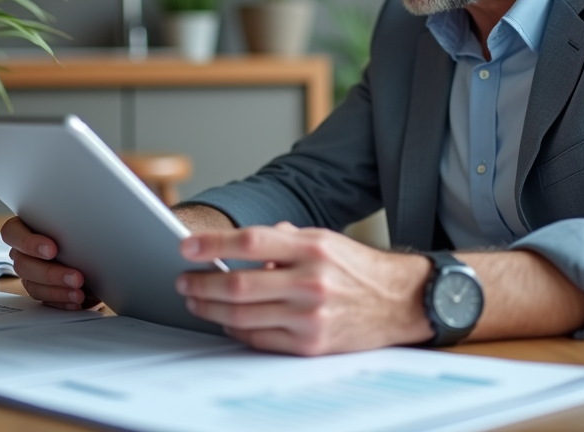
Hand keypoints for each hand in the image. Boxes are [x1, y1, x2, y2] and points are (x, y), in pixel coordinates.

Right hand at [0, 216, 98, 310]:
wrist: (93, 253)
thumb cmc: (80, 231)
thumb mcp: (74, 225)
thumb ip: (68, 227)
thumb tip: (83, 229)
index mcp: (24, 228)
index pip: (12, 232)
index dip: (28, 242)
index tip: (52, 249)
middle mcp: (22, 252)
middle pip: (23, 264)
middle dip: (50, 273)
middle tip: (76, 277)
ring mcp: (29, 273)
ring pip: (32, 285)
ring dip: (58, 291)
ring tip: (79, 293)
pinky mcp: (39, 290)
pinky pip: (44, 300)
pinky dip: (61, 301)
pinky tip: (75, 301)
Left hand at [175, 222, 433, 354]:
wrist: (399, 302)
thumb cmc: (356, 268)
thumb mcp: (324, 239)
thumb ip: (283, 239)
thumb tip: (239, 244)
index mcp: (313, 247)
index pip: (251, 240)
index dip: (213, 244)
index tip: (186, 246)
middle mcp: (311, 281)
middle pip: (240, 284)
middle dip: (203, 284)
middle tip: (184, 281)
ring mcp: (310, 316)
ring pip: (244, 315)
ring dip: (211, 308)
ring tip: (196, 300)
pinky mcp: (310, 344)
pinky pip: (259, 339)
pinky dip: (236, 330)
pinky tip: (225, 320)